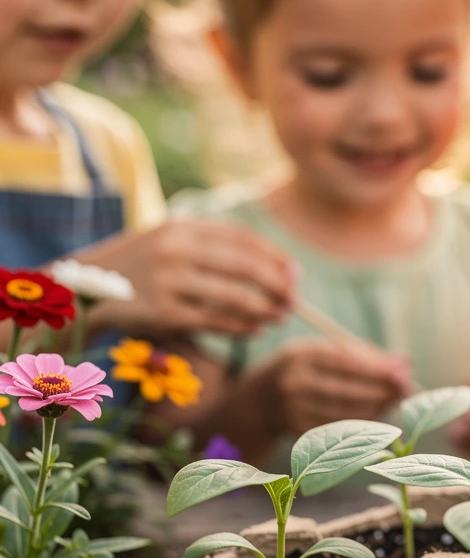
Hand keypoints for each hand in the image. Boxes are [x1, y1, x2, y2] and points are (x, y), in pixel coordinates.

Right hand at [76, 218, 295, 336]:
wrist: (87, 288)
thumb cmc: (143, 268)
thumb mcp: (172, 243)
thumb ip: (215, 249)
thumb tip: (277, 269)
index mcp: (183, 226)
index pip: (243, 239)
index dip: (275, 257)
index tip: (294, 274)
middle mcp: (177, 249)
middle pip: (246, 267)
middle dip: (277, 286)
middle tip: (294, 300)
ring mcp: (170, 281)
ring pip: (236, 297)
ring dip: (265, 310)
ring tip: (279, 317)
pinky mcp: (165, 312)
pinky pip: (216, 322)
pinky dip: (242, 328)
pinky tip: (255, 330)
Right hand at [268, 337, 411, 436]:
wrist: (260, 400)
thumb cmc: (303, 368)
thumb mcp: (322, 351)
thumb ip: (362, 354)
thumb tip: (404, 362)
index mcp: (300, 355)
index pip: (345, 362)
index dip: (377, 369)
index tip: (403, 371)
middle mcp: (294, 383)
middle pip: (348, 391)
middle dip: (383, 390)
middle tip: (407, 387)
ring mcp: (295, 410)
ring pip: (348, 413)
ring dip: (378, 407)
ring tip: (396, 398)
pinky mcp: (301, 431)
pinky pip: (342, 428)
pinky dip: (366, 421)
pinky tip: (379, 412)